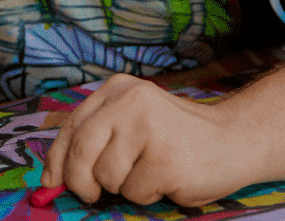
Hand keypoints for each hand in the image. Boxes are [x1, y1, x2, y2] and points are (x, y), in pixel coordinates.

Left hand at [40, 73, 254, 207]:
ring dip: (124, 187)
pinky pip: (134, 193)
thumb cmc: (176, 139)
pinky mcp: (165, 158)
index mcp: (119, 89)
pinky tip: (168, 177)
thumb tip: (51, 179)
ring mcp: (149, 128)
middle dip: (81, 182)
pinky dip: (148, 195)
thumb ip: (96, 141)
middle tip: (93, 194)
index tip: (52, 183)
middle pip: (82, 153)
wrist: (234, 140)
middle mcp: (131, 101)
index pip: (72, 128)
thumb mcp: (132, 125)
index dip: (57, 161)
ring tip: (150, 171)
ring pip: (106, 177)